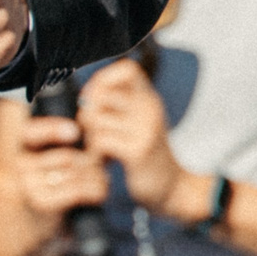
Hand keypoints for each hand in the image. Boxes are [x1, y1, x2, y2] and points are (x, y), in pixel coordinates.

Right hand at [11, 114, 109, 220]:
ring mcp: (28, 184)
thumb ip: (67, 149)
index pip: (31, 133)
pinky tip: (100, 193)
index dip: (51, 130)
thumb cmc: (48, 189)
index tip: (74, 133)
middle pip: (67, 156)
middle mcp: (19, 165)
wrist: (28, 225)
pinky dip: (95, 191)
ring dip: (96, 177)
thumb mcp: (50, 165)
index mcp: (18, 149)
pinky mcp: (41, 202)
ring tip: (103, 181)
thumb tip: (97, 141)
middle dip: (90, 162)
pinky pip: (76, 190)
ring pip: (74, 172)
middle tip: (102, 168)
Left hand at [78, 61, 209, 220]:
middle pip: (100, 95)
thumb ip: (117, 106)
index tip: (96, 101)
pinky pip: (100, 140)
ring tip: (101, 150)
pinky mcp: (138, 150)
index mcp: (149, 98)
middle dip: (87, 116)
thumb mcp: (137, 123)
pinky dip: (95, 153)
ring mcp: (145, 128)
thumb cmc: (147, 155)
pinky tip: (104, 161)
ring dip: (90, 138)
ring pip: (95, 119)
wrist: (172, 187)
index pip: (126, 68)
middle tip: (95, 134)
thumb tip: (84, 97)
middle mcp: (149, 108)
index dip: (102, 80)